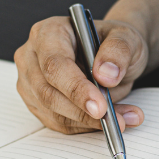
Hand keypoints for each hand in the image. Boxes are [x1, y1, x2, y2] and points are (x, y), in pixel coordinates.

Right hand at [14, 16, 147, 133]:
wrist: (113, 57)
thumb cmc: (113, 43)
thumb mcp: (126, 37)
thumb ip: (118, 51)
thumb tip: (105, 74)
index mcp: (49, 32)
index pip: (54, 64)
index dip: (76, 88)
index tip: (100, 106)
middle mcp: (33, 56)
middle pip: (48, 93)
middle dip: (83, 111)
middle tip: (115, 120)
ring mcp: (31, 82)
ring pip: (54, 113)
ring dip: (90, 122)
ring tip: (123, 119)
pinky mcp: (38, 104)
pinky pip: (60, 124)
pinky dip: (87, 127)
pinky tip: (111, 121)